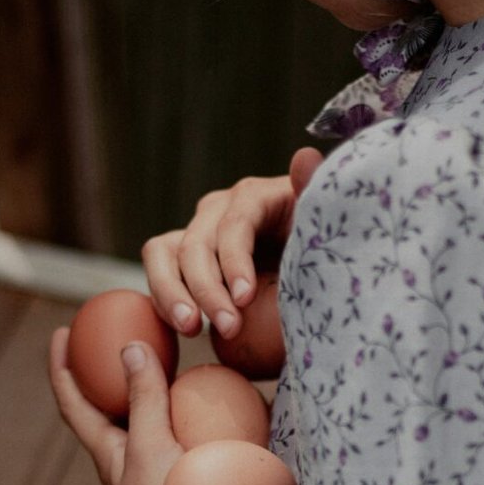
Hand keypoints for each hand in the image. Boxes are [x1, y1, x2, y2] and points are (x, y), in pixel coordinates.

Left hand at [46, 326, 191, 484]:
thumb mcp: (150, 446)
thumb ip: (143, 398)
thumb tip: (130, 346)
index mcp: (107, 453)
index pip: (74, 402)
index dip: (62, 366)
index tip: (60, 331)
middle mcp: (127, 461)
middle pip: (110, 406)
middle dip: (111, 369)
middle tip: (123, 333)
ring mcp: (158, 472)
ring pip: (149, 420)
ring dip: (155, 389)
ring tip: (170, 358)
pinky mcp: (187, 480)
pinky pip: (186, 436)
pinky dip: (195, 412)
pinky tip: (218, 401)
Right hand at [142, 147, 320, 340]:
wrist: (308, 268)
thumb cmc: (320, 246)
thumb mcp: (323, 222)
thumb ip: (314, 190)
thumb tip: (305, 155)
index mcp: (254, 197)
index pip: (235, 225)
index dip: (235, 261)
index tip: (245, 298)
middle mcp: (218, 209)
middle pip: (197, 244)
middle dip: (208, 289)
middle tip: (228, 328)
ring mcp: (196, 231)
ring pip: (164, 253)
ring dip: (172, 293)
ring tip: (192, 329)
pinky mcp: (180, 257)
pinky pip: (159, 271)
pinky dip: (164, 298)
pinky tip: (183, 328)